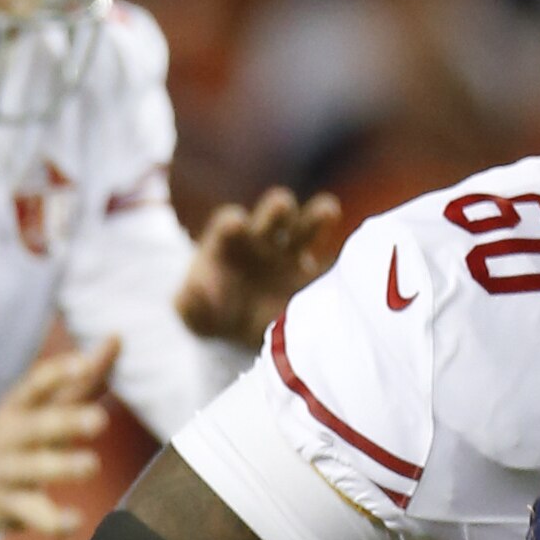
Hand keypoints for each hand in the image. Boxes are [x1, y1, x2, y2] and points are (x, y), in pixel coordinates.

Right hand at [0, 339, 115, 535]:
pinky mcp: (11, 507)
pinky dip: (53, 521)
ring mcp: (6, 473)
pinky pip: (32, 514)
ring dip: (60, 466)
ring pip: (32, 469)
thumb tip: (117, 336)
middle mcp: (8, 438)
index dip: (57, 374)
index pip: (34, 386)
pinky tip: (76, 521)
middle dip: (64, 422)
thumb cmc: (25, 435)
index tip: (83, 364)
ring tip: (91, 464)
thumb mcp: (45, 407)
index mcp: (18, 408)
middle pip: (35, 427)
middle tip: (100, 420)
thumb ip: (83, 377)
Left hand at [176, 185, 341, 346]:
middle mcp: (261, 240)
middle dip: (277, 209)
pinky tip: (350, 251)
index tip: (236, 225)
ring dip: (315, 217)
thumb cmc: (210, 314)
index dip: (232, 222)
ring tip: (327, 212)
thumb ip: (189, 303)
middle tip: (281, 207)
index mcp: (226, 243)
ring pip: (306, 225)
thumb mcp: (192, 314)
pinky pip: (330, 258)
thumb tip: (194, 290)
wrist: (240, 332)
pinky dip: (337, 253)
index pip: (229, 223)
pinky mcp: (313, 274)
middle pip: (273, 214)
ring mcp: (290, 253)